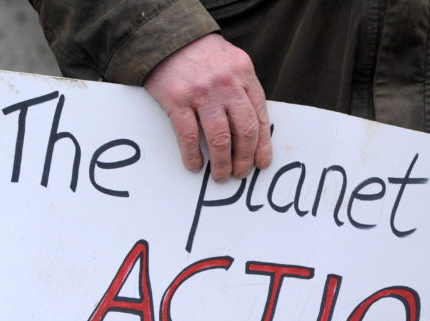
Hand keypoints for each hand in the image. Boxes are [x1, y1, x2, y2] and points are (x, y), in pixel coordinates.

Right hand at [144, 33, 271, 181]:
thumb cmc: (200, 54)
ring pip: (220, 138)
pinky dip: (193, 156)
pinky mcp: (177, 99)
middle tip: (240, 173)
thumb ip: (242, 90)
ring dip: (222, 163)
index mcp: (244, 74)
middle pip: (244, 131)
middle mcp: (227, 84)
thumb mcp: (231, 63)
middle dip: (244, 158)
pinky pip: (189, 136)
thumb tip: (251, 131)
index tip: (261, 162)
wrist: (166, 35)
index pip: (259, 116)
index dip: (262, 144)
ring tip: (220, 175)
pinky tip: (195, 165)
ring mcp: (202, 92)